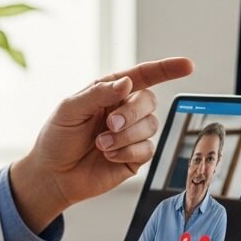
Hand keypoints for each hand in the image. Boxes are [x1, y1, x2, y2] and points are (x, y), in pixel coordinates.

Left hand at [10, 57, 194, 231]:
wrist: (53, 175)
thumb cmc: (57, 138)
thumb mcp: (70, 109)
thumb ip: (98, 93)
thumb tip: (127, 82)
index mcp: (110, 91)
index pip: (143, 75)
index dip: (167, 69)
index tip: (187, 65)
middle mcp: (124, 109)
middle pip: (149, 100)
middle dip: (132, 112)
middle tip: (110, 124)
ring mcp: (132, 133)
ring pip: (151, 125)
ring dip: (126, 135)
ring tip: (102, 144)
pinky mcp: (135, 156)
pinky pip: (147, 149)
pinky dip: (127, 151)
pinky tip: (109, 156)